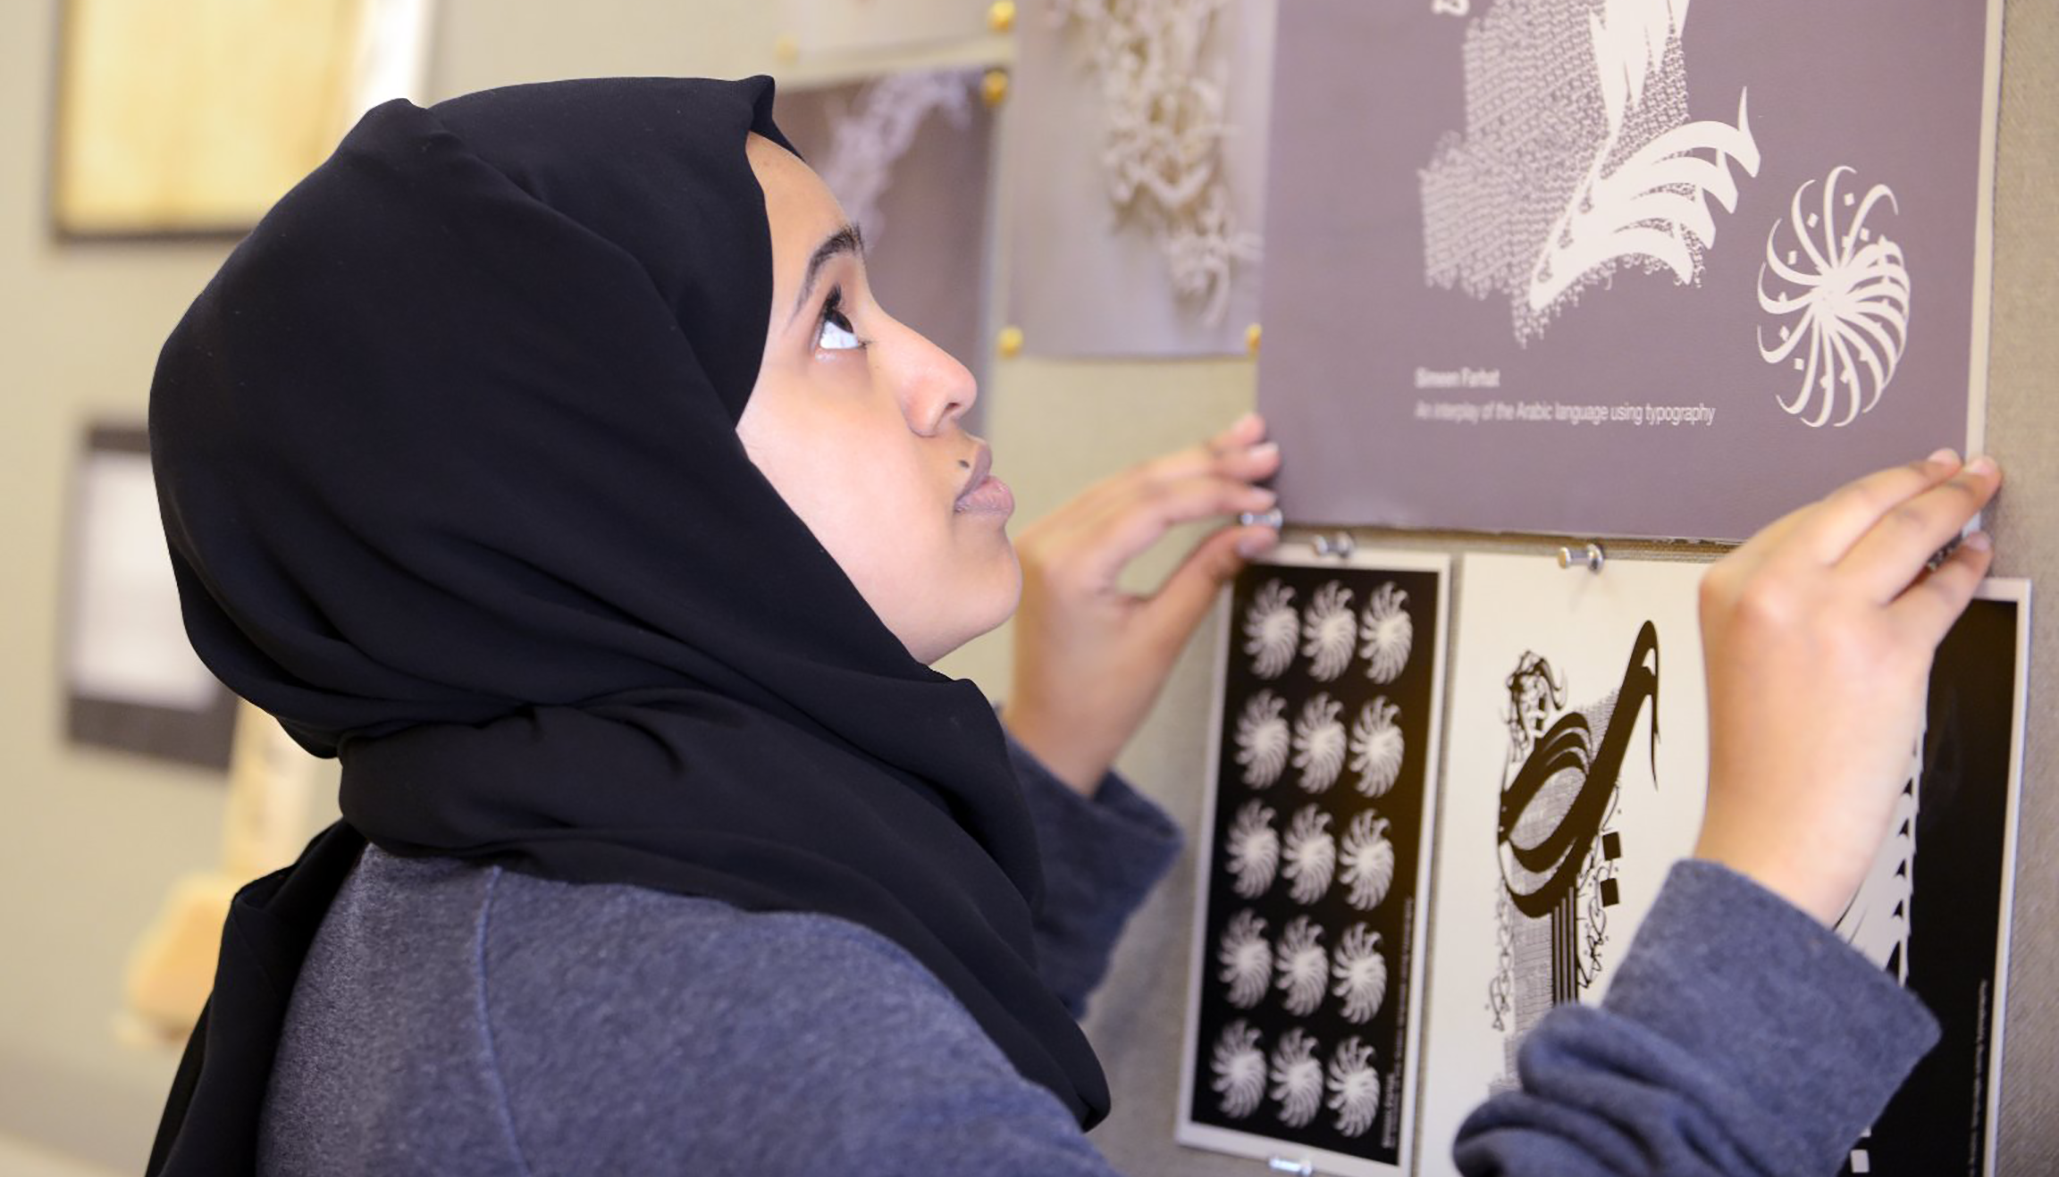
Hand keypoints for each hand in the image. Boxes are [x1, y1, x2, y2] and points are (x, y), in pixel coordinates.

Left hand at [1002, 412, 1282, 794]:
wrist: (1052, 734)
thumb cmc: (1099, 701)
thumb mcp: (1163, 637)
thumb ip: (1208, 574)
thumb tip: (1257, 531)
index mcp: (1069, 567)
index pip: (1153, 506)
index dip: (1215, 492)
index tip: (1263, 493)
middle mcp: (1049, 541)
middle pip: (1140, 482)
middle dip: (1208, 462)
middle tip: (1262, 447)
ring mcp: (1046, 538)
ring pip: (1127, 482)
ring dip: (1187, 464)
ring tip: (1241, 443)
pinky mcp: (1054, 543)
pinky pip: (1111, 498)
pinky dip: (1159, 486)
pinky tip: (1196, 469)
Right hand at [1693, 450, 1999, 922]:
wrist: (1771, 832)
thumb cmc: (1760, 764)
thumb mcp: (1747, 658)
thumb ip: (1786, 602)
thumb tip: (1865, 560)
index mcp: (1727, 588)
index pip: (1806, 516)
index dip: (1864, 491)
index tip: (1894, 479)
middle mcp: (1775, 591)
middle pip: (1859, 505)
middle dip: (1918, 477)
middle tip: (1953, 466)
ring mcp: (1832, 616)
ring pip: (1908, 532)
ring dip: (1954, 504)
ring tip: (1977, 491)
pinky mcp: (1887, 650)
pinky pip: (1941, 590)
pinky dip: (1966, 567)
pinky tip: (1974, 557)